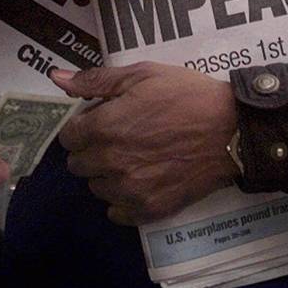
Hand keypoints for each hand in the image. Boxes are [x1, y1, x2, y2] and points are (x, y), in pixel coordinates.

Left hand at [51, 62, 237, 224]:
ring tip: (133, 157)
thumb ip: (95, 80)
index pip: (68, 138)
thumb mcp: (141, 75)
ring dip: (106, 174)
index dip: (83, 126)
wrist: (231, 130)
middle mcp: (111, 162)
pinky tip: (141, 179)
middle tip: (119, 137)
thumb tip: (56, 77)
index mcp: (104, 128)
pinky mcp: (149, 209)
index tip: (101, 120)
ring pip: (97, 188)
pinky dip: (123, 199)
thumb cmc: (186, 96)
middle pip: (78, 165)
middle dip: (92, 149)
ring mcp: (130, 190)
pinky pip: (117, 212)